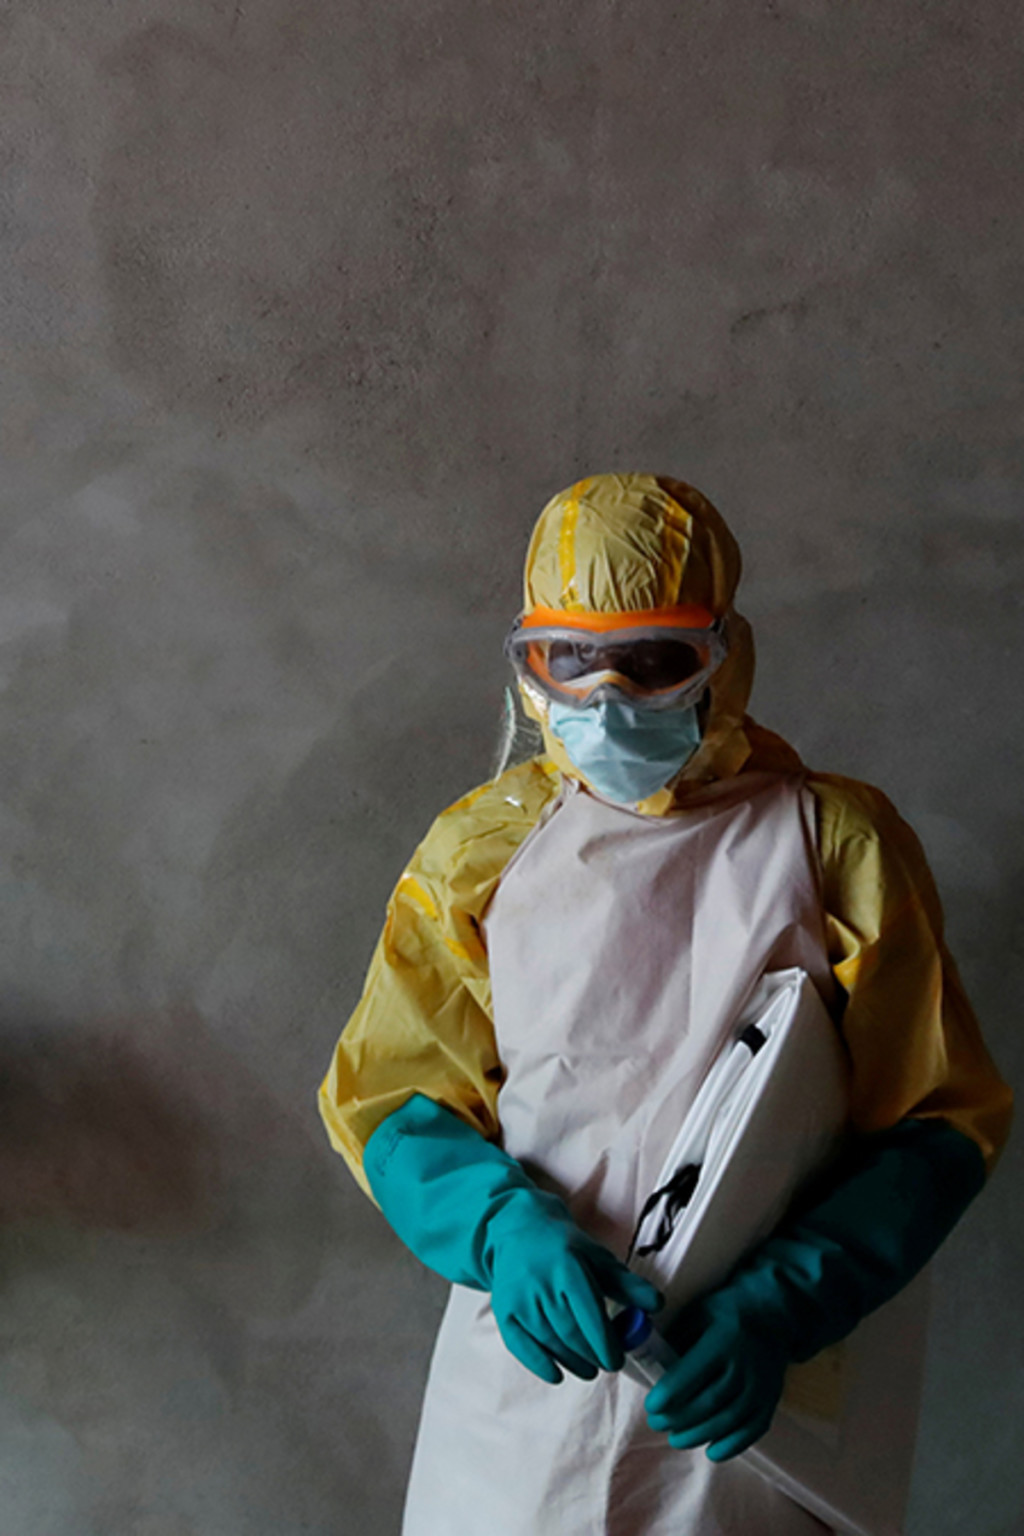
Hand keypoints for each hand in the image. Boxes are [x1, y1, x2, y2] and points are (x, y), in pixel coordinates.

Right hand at [489, 1214, 662, 1385]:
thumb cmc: (565, 1247)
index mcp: (567, 1266)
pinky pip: (521, 1346)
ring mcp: (518, 1298)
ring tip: (589, 1369)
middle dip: (592, 1355)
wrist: (517, 1230)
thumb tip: (658, 1305)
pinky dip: (540, 1364)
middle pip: (570, 1332)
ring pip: (549, 1342)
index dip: (605, 1343)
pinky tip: (557, 1374)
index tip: (617, 1360)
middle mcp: (540, 1282)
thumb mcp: (597, 1258)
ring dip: (572, 1362)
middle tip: (607, 1364)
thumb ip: (627, 1284)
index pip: (589, 1314)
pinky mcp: (503, 1311)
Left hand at [644, 1289, 789, 1459]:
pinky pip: (752, 1431)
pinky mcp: (771, 1400)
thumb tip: (649, 1365)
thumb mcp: (698, 1313)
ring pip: (728, 1420)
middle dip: (678, 1419)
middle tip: (656, 1423)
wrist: (773, 1314)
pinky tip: (710, 1451)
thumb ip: (676, 1338)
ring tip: (675, 1438)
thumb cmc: (726, 1312)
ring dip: (698, 1435)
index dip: (669, 1394)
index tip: (650, 1405)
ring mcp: (762, 1386)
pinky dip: (731, 1446)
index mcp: (724, 1339)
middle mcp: (746, 1365)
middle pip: (709, 1402)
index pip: (693, 1373)